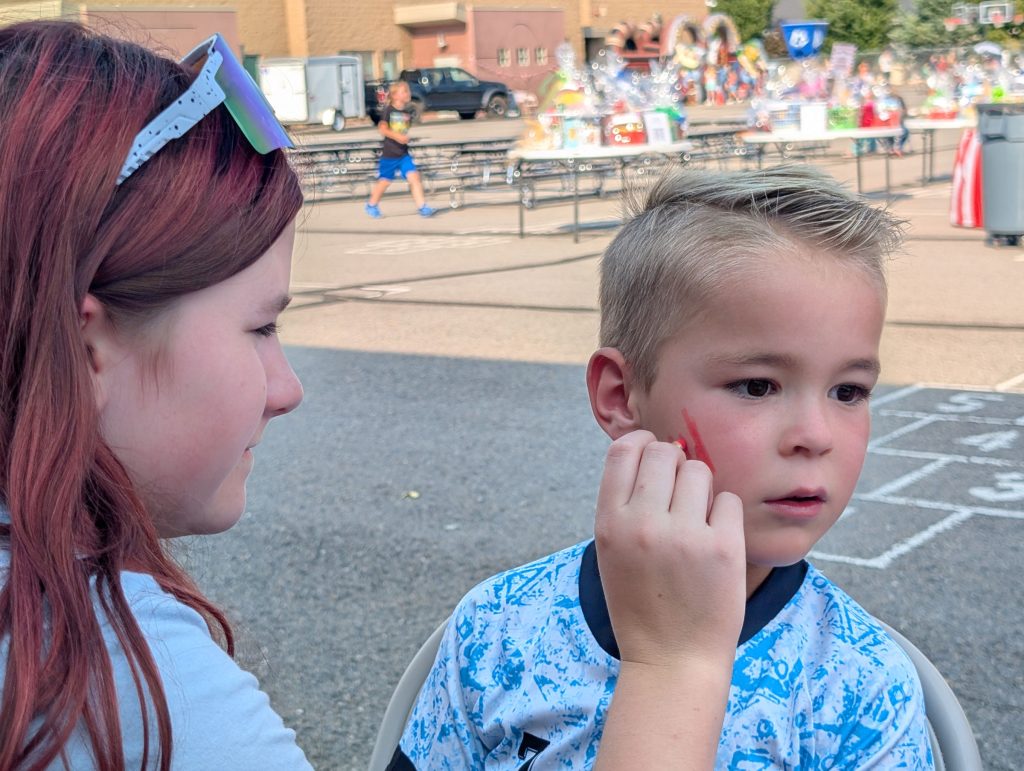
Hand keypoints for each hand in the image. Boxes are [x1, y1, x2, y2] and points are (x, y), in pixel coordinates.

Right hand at [595, 430, 745, 668]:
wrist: (673, 660)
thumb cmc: (642, 604)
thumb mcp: (612, 552)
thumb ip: (625, 504)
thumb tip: (655, 449)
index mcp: (609, 523)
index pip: (624, 450)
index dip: (642, 444)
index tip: (653, 454)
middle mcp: (643, 524)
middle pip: (665, 452)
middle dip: (676, 464)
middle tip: (679, 494)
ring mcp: (684, 536)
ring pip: (700, 471)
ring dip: (701, 489)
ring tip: (696, 522)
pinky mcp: (723, 548)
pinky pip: (728, 500)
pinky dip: (724, 516)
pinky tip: (714, 542)